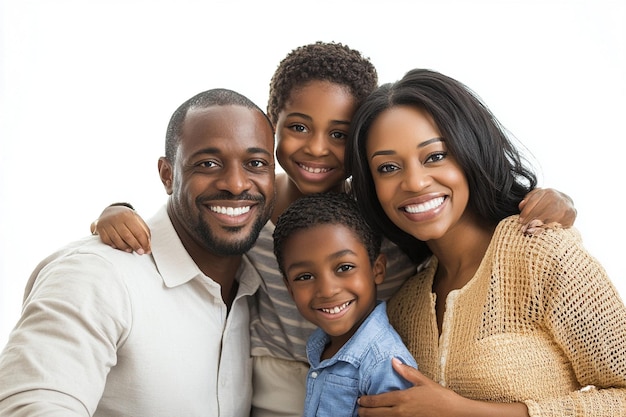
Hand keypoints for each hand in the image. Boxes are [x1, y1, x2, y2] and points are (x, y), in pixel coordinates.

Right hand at [92, 205, 151, 253]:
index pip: (138, 231)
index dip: (143, 242)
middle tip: (140, 253)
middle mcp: (117, 218)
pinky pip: (106, 240)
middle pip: (127, 236)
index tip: (146, 250)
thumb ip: (144, 232)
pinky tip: (118, 247)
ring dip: (124, 247)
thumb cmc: (127, 218)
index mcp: (128, 215)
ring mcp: (107, 223)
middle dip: (135, 246)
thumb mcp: (137, 220)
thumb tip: (148, 247)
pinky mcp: (100, 228)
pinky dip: (112, 245)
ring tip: (130, 251)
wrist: (110, 211)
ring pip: (116, 239)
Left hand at [358, 359, 528, 416]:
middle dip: (364, 413)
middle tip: (358, 410)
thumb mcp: (424, 382)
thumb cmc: (442, 397)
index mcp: (403, 398)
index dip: (366, 401)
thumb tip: (393, 361)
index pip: (378, 401)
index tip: (359, 401)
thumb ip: (407, 372)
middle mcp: (401, 412)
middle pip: (376, 414)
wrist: (456, 414)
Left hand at [518, 188, 575, 233]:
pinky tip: (544, 229)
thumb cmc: (548, 203)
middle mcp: (556, 197)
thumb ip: (528, 201)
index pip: (533, 201)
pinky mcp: (571, 215)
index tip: (521, 220)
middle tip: (524, 227)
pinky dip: (549, 228)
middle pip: (540, 210)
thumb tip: (521, 206)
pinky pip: (557, 224)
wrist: (567, 205)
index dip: (525, 212)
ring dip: (538, 225)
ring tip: (532, 229)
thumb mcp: (538, 198)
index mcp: (547, 192)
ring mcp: (564, 205)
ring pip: (548, 218)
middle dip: (530, 220)